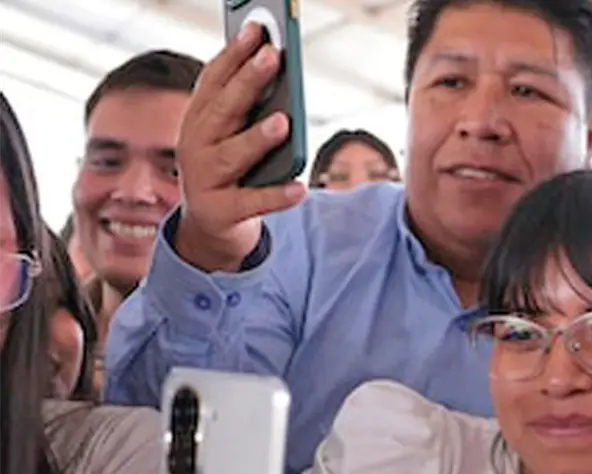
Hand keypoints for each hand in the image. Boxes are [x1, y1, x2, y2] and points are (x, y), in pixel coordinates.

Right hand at [175, 23, 305, 271]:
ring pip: (232, 156)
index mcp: (197, 122)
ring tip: (284, 121)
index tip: (257, 30)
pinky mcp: (221, 212)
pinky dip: (276, 196)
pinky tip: (300, 187)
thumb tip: (275, 68)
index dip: (234, 55)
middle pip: (223, 111)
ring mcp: (205, 181)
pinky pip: (253, 203)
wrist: (208, 228)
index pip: (212, 82)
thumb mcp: (231, 136)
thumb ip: (246, 108)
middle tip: (272, 58)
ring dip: (257, 138)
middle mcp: (195, 147)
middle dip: (247, 82)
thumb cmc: (229, 171)